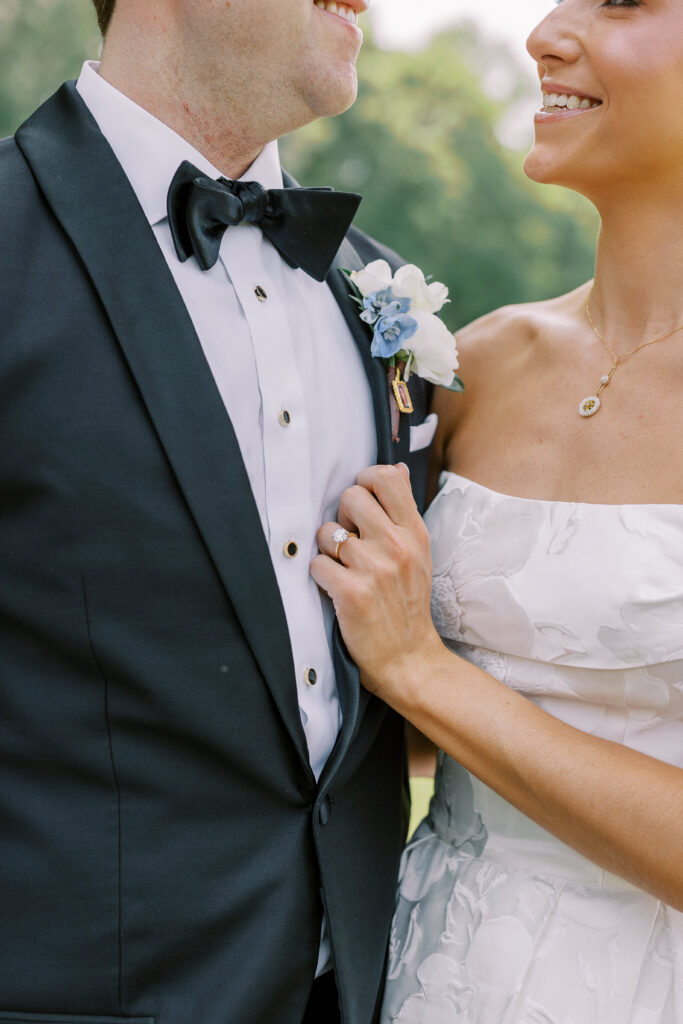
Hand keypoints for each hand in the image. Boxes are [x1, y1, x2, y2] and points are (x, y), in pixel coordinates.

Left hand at [311, 464, 442, 702]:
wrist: (408, 658)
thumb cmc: (407, 603)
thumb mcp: (419, 553)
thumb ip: (403, 511)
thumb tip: (397, 468)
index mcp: (414, 532)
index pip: (386, 477)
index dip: (365, 483)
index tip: (362, 506)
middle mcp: (397, 545)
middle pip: (349, 497)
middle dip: (342, 519)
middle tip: (351, 544)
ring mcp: (375, 569)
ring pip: (325, 533)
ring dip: (327, 552)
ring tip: (345, 571)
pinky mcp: (352, 593)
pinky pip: (316, 564)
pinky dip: (320, 578)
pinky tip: (336, 590)